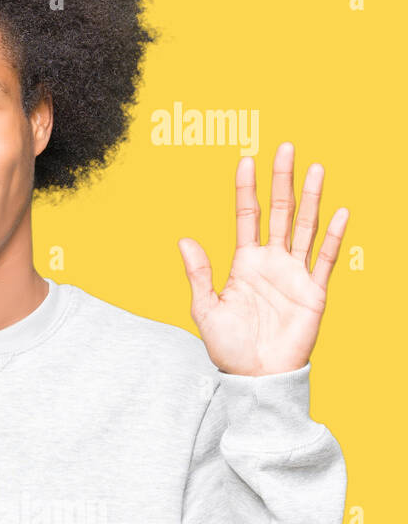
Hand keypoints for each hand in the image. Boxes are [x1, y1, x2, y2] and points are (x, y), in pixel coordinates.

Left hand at [176, 141, 348, 376]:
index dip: (247, 189)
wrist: (256, 376)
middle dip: (282, 181)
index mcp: (245, 263)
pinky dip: (335, 236)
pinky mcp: (314, 291)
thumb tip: (184, 240)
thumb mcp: (205, 308)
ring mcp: (295, 274)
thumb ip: (198, 274)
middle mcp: (272, 262)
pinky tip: (341, 212)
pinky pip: (326, 259)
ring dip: (310, 198)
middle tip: (286, 147)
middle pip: (279, 212)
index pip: (247, 216)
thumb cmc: (229, 346)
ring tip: (315, 168)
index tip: (247, 160)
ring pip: (305, 227)